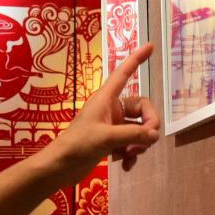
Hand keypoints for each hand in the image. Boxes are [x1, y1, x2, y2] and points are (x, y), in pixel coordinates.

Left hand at [47, 44, 163, 174]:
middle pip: (142, 109)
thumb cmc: (77, 145)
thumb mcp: (107, 137)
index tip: (150, 46)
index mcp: (106, 98)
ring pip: (138, 129)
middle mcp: (111, 109)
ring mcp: (112, 126)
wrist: (59, 168)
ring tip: (130, 156)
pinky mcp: (111, 142)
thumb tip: (154, 135)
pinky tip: (127, 166)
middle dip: (147, 126)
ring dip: (139, 143)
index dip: (136, 59)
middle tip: (146, 142)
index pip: (124, 73)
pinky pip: (131, 143)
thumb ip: (133, 134)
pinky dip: (132, 154)